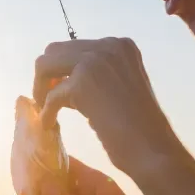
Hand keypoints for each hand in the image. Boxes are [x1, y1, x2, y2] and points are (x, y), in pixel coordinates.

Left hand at [33, 37, 181, 178]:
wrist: (153, 150)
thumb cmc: (140, 126)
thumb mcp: (119, 86)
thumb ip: (97, 74)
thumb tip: (60, 78)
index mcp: (120, 45)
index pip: (75, 47)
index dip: (62, 70)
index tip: (59, 89)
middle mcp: (108, 45)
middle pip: (55, 51)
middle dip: (46, 75)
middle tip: (46, 99)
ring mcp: (94, 61)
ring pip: (45, 65)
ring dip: (41, 89)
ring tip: (46, 110)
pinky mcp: (82, 84)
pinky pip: (50, 96)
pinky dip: (47, 111)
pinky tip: (49, 124)